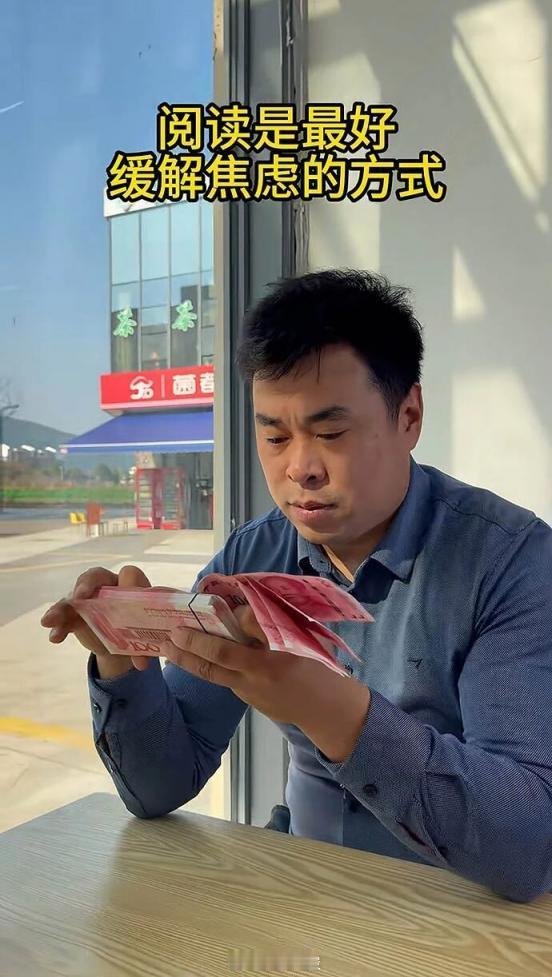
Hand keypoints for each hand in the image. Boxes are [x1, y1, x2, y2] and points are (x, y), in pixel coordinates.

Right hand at [40, 565, 152, 671]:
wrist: (123, 645)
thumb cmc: (140, 632)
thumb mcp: (145, 640)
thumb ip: (144, 649)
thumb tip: (141, 664)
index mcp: (131, 586)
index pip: (129, 575)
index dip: (126, 581)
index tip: (120, 591)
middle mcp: (108, 587)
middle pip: (95, 577)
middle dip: (86, 584)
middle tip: (78, 597)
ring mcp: (88, 599)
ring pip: (72, 597)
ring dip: (61, 608)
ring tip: (49, 621)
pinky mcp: (75, 614)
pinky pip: (63, 616)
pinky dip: (57, 626)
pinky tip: (55, 638)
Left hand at [162, 605, 370, 761]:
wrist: (325, 709)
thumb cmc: (317, 666)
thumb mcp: (304, 640)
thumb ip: (275, 624)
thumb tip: (242, 608)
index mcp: (278, 654)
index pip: (248, 630)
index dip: (227, 619)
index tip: (210, 605)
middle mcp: (260, 672)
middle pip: (219, 657)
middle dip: (193, 643)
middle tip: (172, 631)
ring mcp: (250, 689)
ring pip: (212, 672)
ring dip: (187, 659)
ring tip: (167, 647)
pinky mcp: (245, 698)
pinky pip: (222, 679)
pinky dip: (204, 666)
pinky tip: (189, 656)